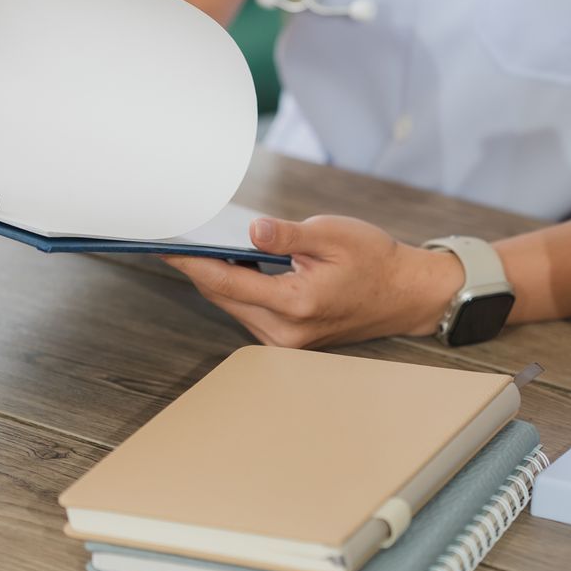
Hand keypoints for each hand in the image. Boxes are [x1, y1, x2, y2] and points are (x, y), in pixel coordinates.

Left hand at [162, 215, 466, 347]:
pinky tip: (232, 264)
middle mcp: (285, 331)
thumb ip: (287, 235)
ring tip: (200, 245)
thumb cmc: (374, 261)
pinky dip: (236, 288)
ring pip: (232, 305)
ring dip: (216, 278)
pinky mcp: (287, 338)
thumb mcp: (332, 235)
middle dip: (197, 266)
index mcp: (296, 303)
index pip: (225, 282)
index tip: (165, 246)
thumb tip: (249, 230)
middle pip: (222, 296)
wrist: (405, 293)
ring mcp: (285, 340)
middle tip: (176, 237)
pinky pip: (248, 311)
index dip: (191, 261)